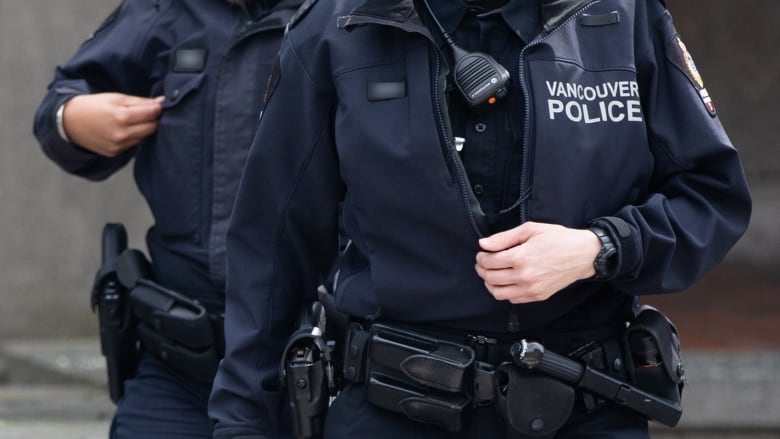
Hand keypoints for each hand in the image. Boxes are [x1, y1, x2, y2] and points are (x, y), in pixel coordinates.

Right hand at [62, 93, 163, 156]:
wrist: (70, 122)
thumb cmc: (94, 106)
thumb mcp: (116, 98)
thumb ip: (140, 102)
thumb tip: (161, 102)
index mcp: (121, 116)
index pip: (152, 114)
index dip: (158, 108)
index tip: (160, 104)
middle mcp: (121, 134)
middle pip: (152, 128)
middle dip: (155, 119)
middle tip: (151, 112)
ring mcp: (118, 145)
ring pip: (145, 137)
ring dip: (146, 129)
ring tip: (137, 120)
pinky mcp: (115, 152)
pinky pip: (134, 144)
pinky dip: (135, 136)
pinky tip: (128, 129)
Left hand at [475, 221, 600, 303]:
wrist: (583, 254)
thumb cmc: (559, 239)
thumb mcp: (530, 229)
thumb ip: (504, 238)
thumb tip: (484, 244)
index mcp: (520, 257)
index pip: (489, 262)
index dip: (481, 257)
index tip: (482, 253)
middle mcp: (524, 276)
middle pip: (490, 278)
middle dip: (482, 269)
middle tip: (483, 262)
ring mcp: (531, 289)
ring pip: (498, 293)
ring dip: (489, 283)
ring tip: (491, 273)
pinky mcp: (538, 296)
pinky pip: (512, 299)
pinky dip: (504, 291)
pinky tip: (505, 281)